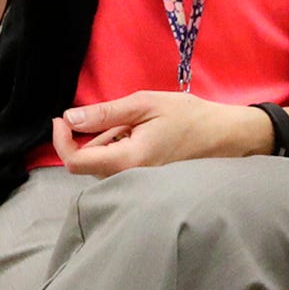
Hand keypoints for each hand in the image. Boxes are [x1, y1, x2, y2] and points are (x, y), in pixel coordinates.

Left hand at [53, 93, 268, 176]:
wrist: (227, 135)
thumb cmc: (189, 116)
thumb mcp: (144, 104)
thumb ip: (105, 113)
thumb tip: (69, 118)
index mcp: (127, 160)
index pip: (75, 161)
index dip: (61, 140)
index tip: (62, 119)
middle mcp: (130, 179)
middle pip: (88, 162)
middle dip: (93, 136)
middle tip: (121, 115)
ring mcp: (139, 185)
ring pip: (104, 164)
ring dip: (109, 141)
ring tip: (140, 124)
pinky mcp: (146, 183)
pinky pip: (119, 168)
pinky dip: (121, 149)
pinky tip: (145, 135)